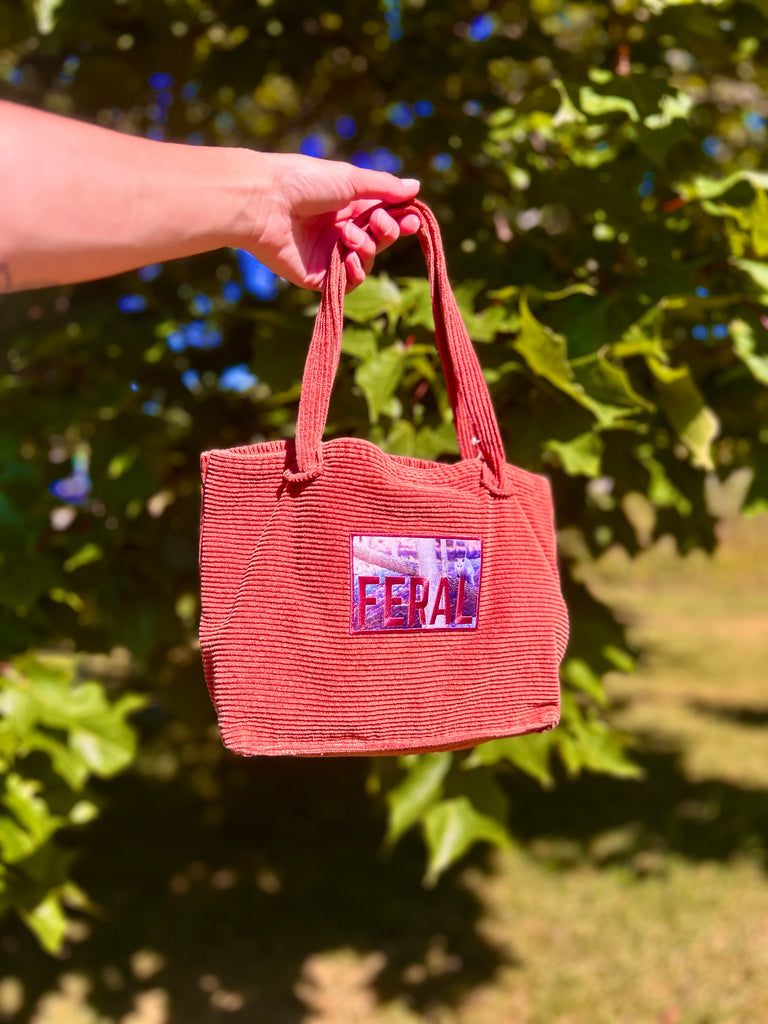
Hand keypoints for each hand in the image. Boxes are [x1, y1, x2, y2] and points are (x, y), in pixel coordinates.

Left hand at [245, 153, 421, 291]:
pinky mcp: (318, 277)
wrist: (266, 203)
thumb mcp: (350, 179)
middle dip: (385, 232)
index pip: (383, 217)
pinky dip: (356, 272)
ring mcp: (329, 254)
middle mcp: (339, 230)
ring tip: (348, 236)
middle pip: (378, 240)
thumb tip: (416, 187)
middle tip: (377, 224)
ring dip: (366, 248)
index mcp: (346, 205)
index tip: (411, 220)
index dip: (399, 221)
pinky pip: (349, 282)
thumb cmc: (304, 182)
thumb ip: (384, 187)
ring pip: (366, 260)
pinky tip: (351, 259)